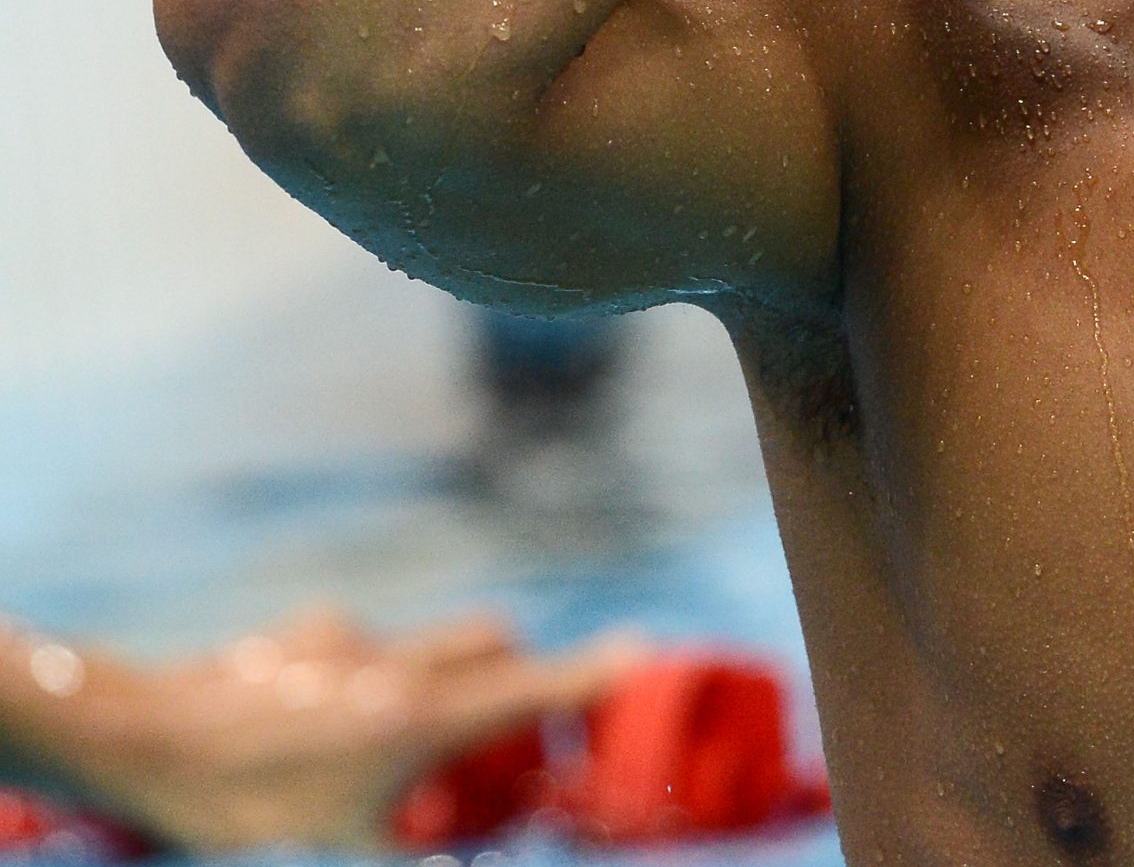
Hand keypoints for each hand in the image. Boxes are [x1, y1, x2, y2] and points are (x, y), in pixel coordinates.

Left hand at [60, 606, 640, 853]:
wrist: (141, 737)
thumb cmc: (243, 807)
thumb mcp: (343, 849)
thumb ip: (414, 856)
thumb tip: (458, 865)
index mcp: (420, 718)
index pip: (533, 687)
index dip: (594, 674)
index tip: (643, 656)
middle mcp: (397, 666)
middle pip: (493, 640)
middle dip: (518, 667)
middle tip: (513, 721)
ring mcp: (346, 644)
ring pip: (424, 642)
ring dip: (434, 675)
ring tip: (393, 738)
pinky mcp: (297, 639)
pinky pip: (355, 645)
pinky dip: (362, 673)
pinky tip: (320, 717)